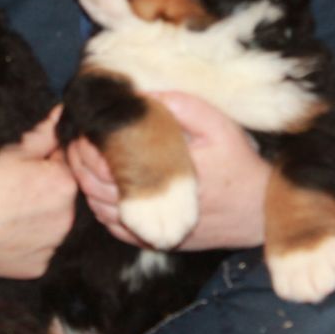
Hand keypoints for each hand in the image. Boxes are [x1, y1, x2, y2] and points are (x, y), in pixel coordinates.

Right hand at [0, 110, 76, 277]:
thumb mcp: (6, 152)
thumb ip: (42, 134)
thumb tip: (61, 114)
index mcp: (63, 185)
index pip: (63, 161)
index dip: (41, 158)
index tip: (18, 164)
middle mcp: (66, 218)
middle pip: (60, 193)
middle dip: (42, 186)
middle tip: (8, 186)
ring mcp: (52, 246)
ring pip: (50, 220)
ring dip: (36, 212)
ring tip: (3, 208)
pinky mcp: (38, 267)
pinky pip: (39, 245)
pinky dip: (26, 238)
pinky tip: (2, 230)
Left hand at [68, 91, 268, 250]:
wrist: (260, 212)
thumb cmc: (238, 163)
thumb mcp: (220, 126)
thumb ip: (184, 106)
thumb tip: (145, 94)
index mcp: (170, 173)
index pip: (112, 161)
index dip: (91, 143)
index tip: (86, 126)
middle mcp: (159, 204)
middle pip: (98, 186)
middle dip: (79, 162)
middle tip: (73, 141)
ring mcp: (156, 226)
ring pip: (102, 209)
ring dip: (85, 185)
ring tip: (79, 161)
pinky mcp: (158, 239)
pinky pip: (117, 229)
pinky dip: (101, 210)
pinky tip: (99, 190)